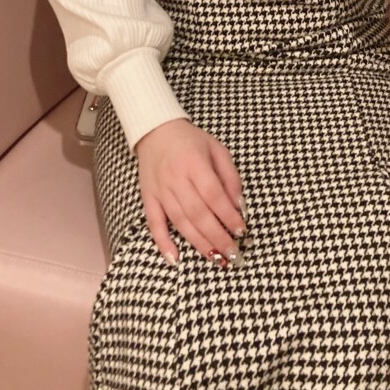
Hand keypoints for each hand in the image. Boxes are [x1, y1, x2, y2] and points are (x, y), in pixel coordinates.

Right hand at [134, 117, 247, 266]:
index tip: (241, 231)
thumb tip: (239, 205)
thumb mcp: (217, 149)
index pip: (214, 194)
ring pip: (180, 221)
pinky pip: (154, 223)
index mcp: (195, 162)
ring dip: (199, 243)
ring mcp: (160, 189)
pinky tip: (176, 258)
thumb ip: (230, 176)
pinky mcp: (148, 198)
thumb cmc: (191, 141)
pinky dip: (163, 242)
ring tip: (216, 259)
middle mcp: (176, 177)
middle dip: (217, 236)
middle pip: (198, 212)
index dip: (228, 215)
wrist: (156, 131)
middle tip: (233, 253)